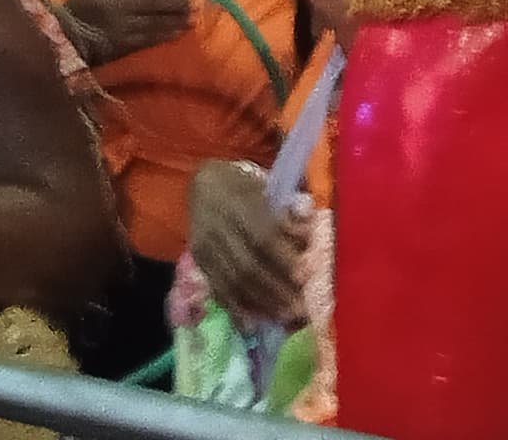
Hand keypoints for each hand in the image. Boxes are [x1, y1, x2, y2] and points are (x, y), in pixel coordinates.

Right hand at [65, 0, 193, 63]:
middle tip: (195, 12)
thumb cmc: (81, 2)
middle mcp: (130, 21)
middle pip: (160, 17)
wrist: (67, 34)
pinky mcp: (125, 49)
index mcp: (123, 1)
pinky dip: (162, 39)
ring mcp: (129, 37)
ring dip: (174, 27)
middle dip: (178, 15)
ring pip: (157, 31)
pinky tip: (172, 36)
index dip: (174, 1)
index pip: (156, 1)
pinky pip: (148, 43)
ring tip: (189, 24)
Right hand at [187, 160, 309, 324]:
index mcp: (237, 200)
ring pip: (231, 279)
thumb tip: (308, 226)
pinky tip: (251, 325)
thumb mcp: (269, 187)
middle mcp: (216, 224)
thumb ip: (289, 209)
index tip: (305, 277)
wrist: (204, 183)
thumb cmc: (247, 186)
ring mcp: (204, 243)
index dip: (283, 258)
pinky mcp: (198, 259)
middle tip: (299, 309)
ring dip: (260, 303)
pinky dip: (235, 308)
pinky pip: (216, 287)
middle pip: (246, 263)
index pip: (261, 235)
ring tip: (284, 319)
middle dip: (275, 289)